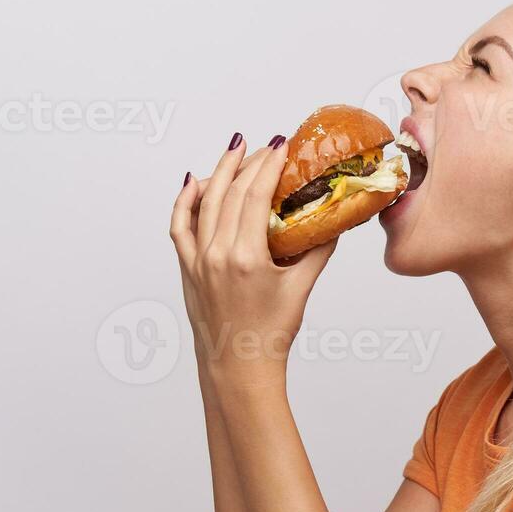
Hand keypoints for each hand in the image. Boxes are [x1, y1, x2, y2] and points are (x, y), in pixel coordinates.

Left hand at [170, 136, 337, 392]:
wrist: (238, 366)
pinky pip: (180, 225)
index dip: (267, 165)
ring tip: (235, 151)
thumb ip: (317, 252)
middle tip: (265, 145)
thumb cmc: (270, 334)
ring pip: (204, 202)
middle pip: (230, 192)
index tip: (279, 145)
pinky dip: (186, 201)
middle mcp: (217, 254)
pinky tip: (195, 182)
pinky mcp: (188, 268)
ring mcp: (198, 260)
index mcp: (245, 257)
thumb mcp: (300, 289)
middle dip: (248, 162)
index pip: (254, 196)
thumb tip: (332, 223)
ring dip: (219, 172)